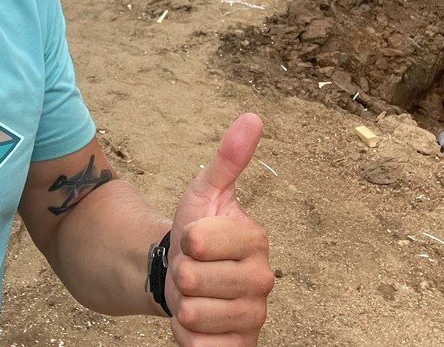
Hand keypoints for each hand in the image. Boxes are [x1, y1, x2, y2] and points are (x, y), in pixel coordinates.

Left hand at [165, 114, 273, 344]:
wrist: (182, 276)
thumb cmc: (195, 230)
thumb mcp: (204, 191)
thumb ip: (227, 158)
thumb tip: (252, 117)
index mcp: (257, 240)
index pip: (200, 240)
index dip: (186, 237)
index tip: (193, 236)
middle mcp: (264, 281)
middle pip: (194, 279)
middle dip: (180, 272)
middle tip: (191, 267)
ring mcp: (254, 318)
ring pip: (194, 313)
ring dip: (180, 303)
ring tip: (193, 292)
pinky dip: (186, 336)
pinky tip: (195, 322)